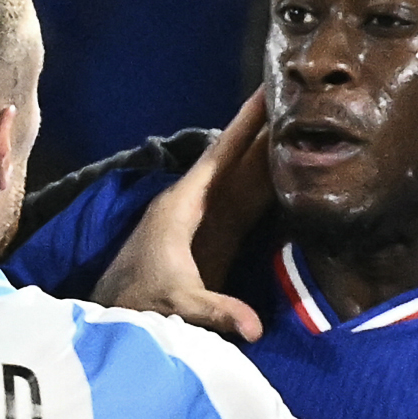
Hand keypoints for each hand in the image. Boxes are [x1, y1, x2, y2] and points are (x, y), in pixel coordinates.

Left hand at [92, 95, 272, 342]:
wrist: (119, 314)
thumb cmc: (140, 302)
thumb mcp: (178, 304)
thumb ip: (215, 309)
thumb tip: (255, 328)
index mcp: (183, 204)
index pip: (221, 155)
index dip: (245, 123)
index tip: (266, 90)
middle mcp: (195, 201)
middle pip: (236, 156)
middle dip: (263, 125)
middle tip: (292, 90)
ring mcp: (205, 216)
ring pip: (242, 174)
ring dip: (267, 149)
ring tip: (298, 118)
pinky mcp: (214, 233)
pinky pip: (245, 198)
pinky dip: (266, 179)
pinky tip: (287, 165)